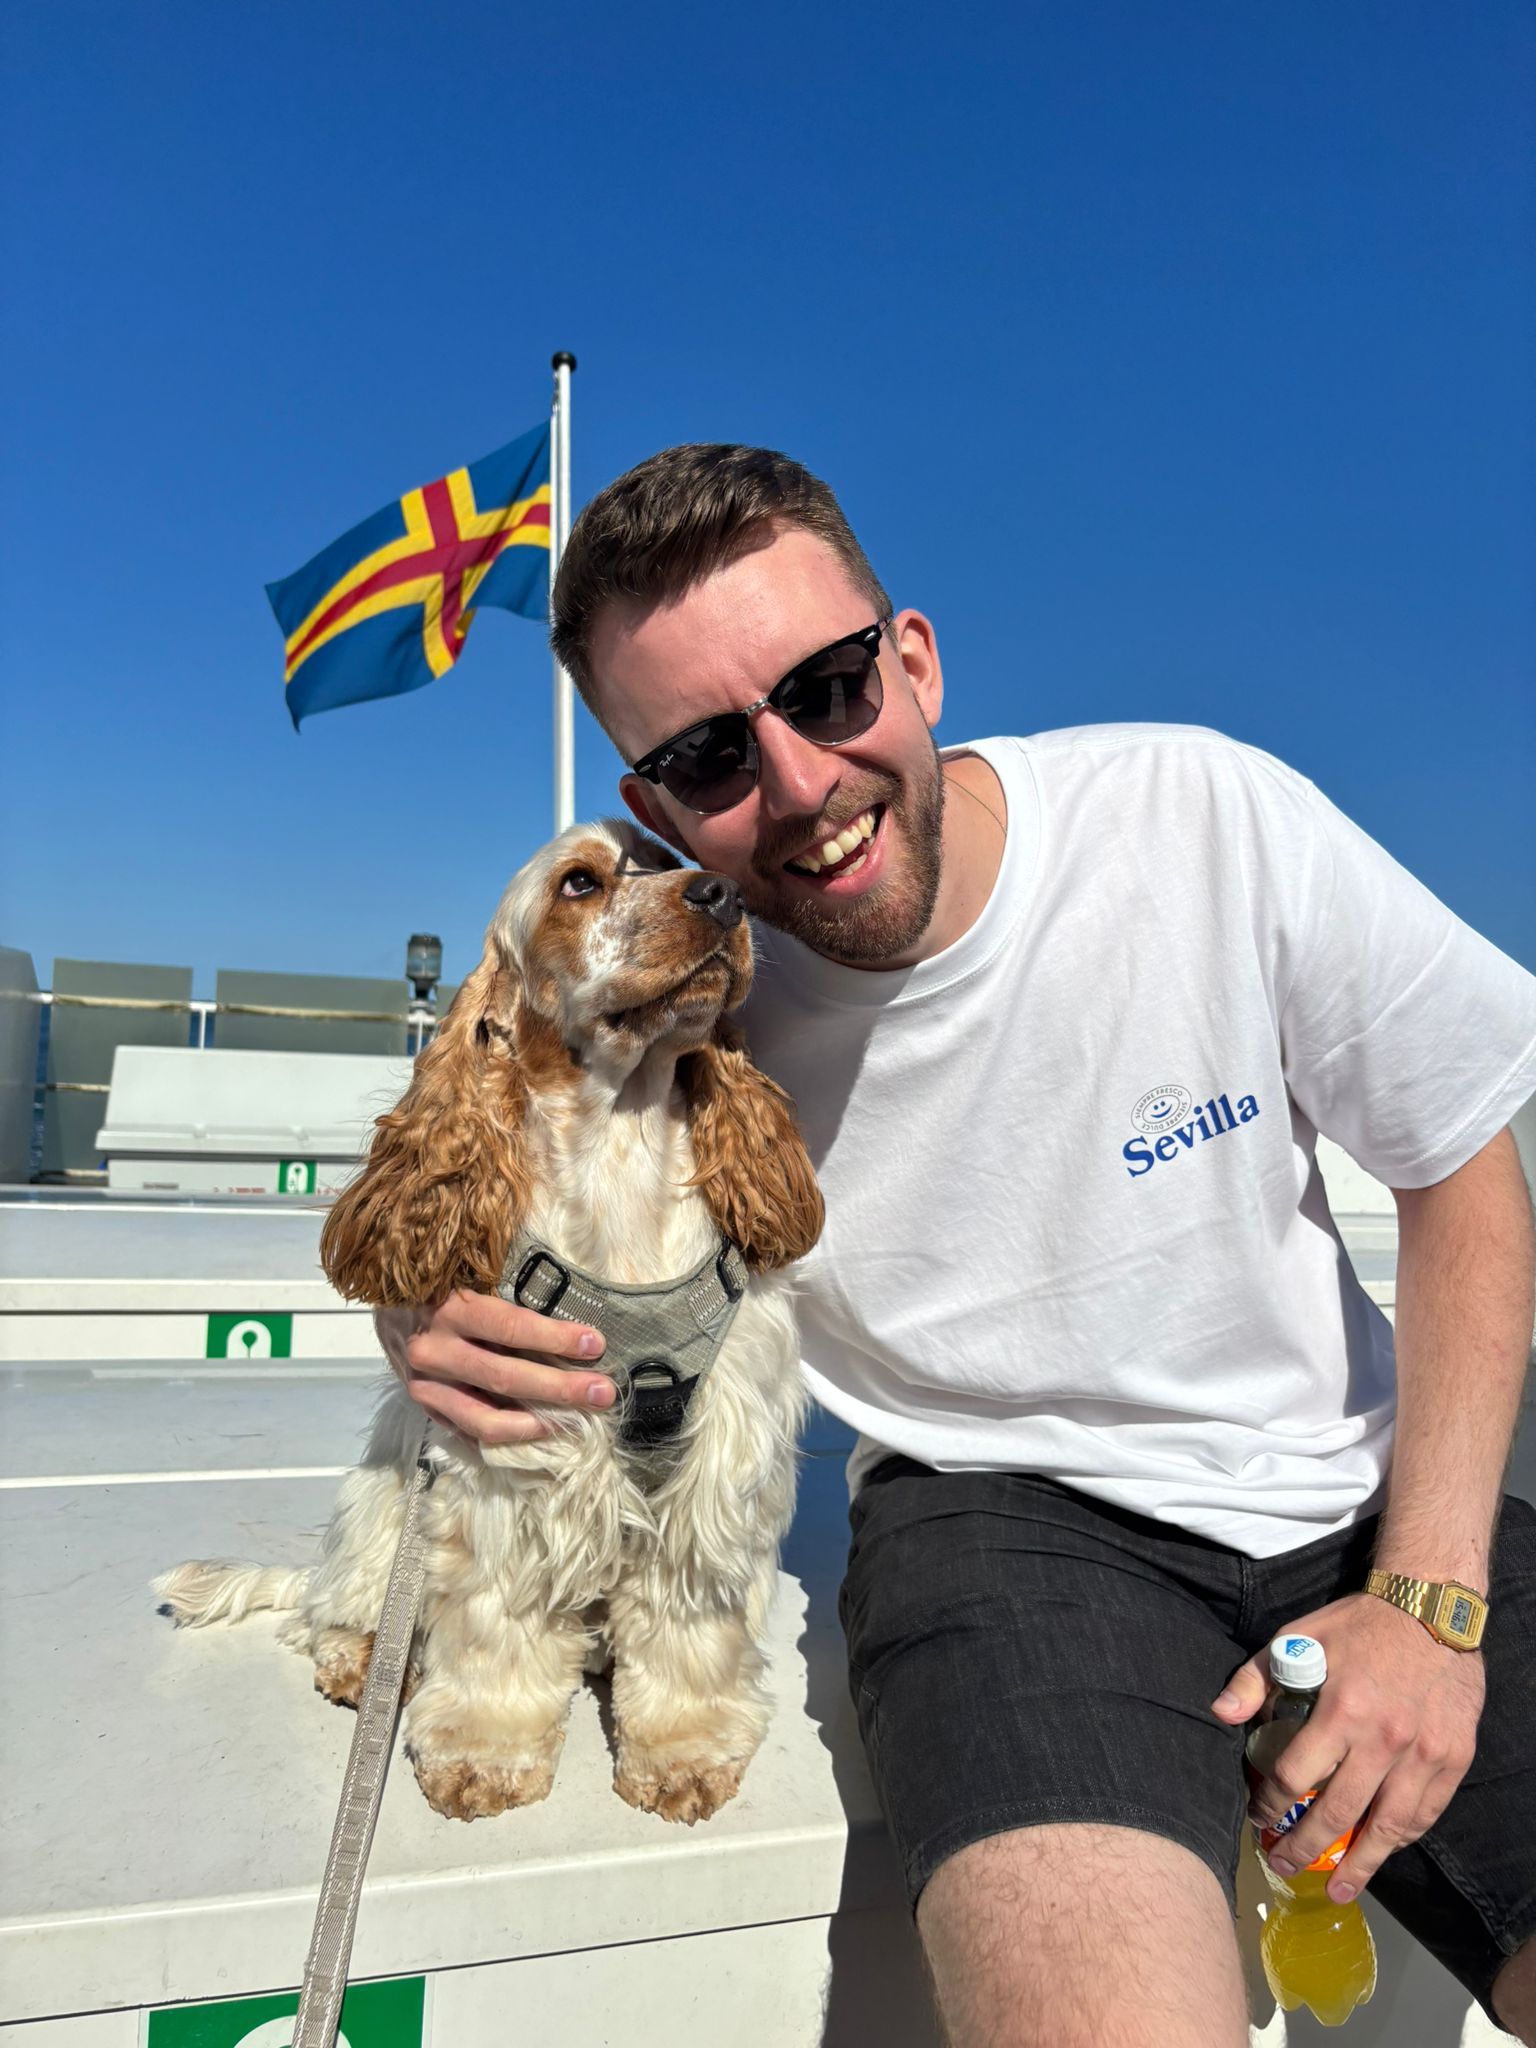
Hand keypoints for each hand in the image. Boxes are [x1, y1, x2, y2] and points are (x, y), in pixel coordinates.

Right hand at [374, 1291, 613, 1444]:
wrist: (384, 1299)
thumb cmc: (439, 1278)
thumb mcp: (468, 1271)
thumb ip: (508, 1289)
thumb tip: (569, 1306)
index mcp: (448, 1309)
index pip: (510, 1327)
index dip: (555, 1338)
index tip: (595, 1343)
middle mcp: (433, 1350)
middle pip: (504, 1378)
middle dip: (560, 1388)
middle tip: (602, 1393)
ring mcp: (424, 1385)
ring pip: (484, 1419)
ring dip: (536, 1425)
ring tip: (575, 1422)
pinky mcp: (423, 1407)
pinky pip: (467, 1433)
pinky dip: (505, 1438)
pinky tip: (539, 1435)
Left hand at [1212, 1591, 1484, 1902]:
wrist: (1430, 1610)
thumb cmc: (1357, 1625)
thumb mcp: (1297, 1637)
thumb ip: (1256, 1678)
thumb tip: (1219, 1714)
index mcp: (1342, 1710)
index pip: (1297, 1777)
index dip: (1271, 1803)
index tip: (1258, 1815)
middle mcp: (1384, 1740)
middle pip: (1339, 1813)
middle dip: (1305, 1846)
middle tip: (1283, 1864)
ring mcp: (1423, 1755)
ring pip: (1387, 1826)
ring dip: (1360, 1865)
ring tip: (1338, 1890)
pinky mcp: (1453, 1759)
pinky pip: (1424, 1813)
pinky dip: (1400, 1838)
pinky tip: (1381, 1852)